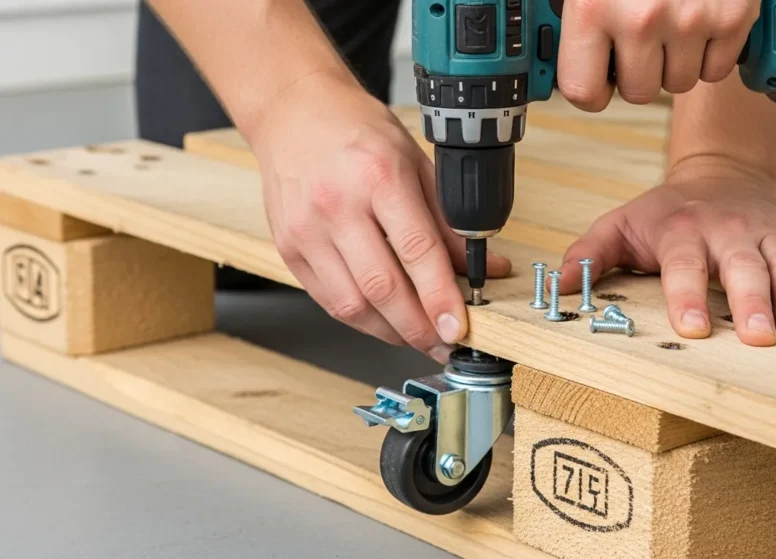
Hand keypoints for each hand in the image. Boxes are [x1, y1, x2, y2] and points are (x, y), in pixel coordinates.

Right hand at [250, 72, 510, 362]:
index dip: (441, 296)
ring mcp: (306, 231)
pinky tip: (384, 318)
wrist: (292, 112)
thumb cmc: (356, 131)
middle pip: (383, 287)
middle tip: (443, 342)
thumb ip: (448, 221)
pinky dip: (362, 318)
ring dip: (391, 331)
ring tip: (417, 335)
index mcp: (379, 177)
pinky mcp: (288, 249)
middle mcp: (338, 206)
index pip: (417, 251)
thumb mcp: (415, 163)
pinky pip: (329, 300)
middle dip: (419, 327)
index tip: (459, 326)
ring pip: (352, 304)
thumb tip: (486, 266)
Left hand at [557, 160, 775, 345]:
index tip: (693, 328)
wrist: (720, 174)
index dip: (688, 295)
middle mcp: (727, 231)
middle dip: (753, 302)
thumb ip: (589, 254)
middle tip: (761, 338)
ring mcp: (765, 235)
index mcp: (681, 231)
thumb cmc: (665, 211)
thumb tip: (559, 286)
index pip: (685, 264)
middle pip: (743, 267)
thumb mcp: (620, 224)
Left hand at [558, 0, 759, 108]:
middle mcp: (641, 18)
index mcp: (594, 7)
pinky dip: (711, 52)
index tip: (599, 77)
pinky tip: (700, 21)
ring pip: (680, 83)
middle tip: (641, 38)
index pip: (584, 92)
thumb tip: (557, 49)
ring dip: (676, 61)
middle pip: (639, 92)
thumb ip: (574, 13)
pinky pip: (717, 69)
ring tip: (672, 22)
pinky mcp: (733, 15)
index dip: (593, 88)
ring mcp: (691, 19)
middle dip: (639, 70)